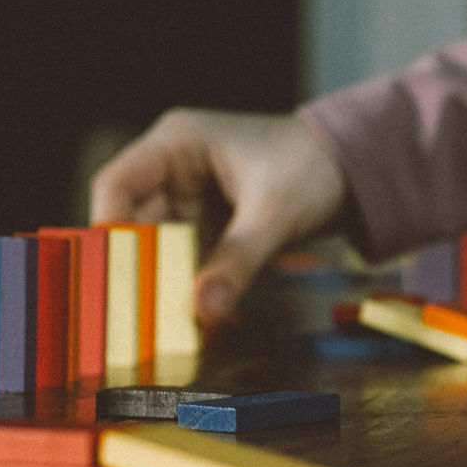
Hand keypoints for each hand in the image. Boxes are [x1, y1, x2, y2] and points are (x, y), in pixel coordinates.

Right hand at [90, 109, 346, 329]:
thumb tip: (204, 312)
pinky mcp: (214, 222)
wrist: (359, 171)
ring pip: (160, 244)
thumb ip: (238, 262)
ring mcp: (193, 196)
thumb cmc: (316, 168)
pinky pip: (190, 256)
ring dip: (164, 279)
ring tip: (164, 322)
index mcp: (178, 144)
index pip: (117, 183)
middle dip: (138, 265)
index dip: (107, 227)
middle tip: (138, 312)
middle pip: (135, 220)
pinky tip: (195, 313)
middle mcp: (176, 168)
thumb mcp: (274, 214)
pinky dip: (192, 282)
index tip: (109, 273)